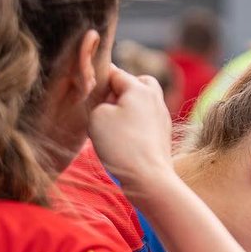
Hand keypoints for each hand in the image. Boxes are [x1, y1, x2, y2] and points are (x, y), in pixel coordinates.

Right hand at [88, 66, 174, 195]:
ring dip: (128, 108)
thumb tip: (107, 104)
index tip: (87, 89)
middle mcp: (155, 98)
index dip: (98, 80)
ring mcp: (162, 117)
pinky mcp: (163, 135)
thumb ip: (99, 100)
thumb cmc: (121, 145)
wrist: (148, 178)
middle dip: (120, 90)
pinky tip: (125, 138)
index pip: (114, 73)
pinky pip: (147, 120)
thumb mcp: (97, 116)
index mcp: (140, 88)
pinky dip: (135, 123)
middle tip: (105, 106)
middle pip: (136, 83)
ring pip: (143, 102)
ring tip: (113, 124)